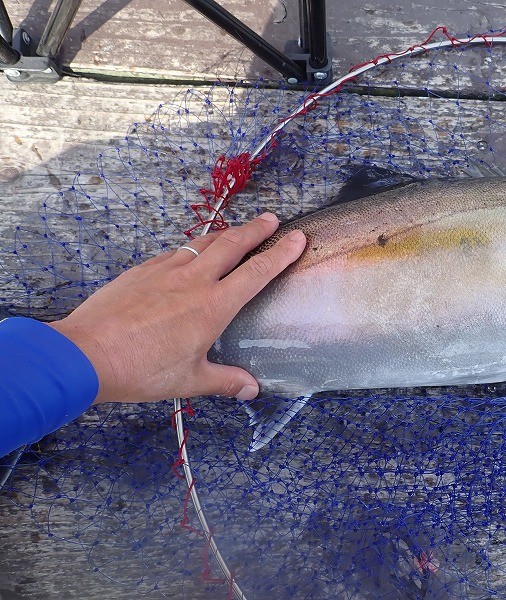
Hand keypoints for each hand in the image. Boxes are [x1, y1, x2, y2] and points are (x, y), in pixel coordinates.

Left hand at [49, 213, 305, 403]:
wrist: (86, 353)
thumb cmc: (140, 369)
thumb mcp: (189, 380)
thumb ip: (224, 381)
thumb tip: (251, 389)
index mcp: (213, 306)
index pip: (256, 272)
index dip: (280, 254)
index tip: (296, 238)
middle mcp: (193, 281)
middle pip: (232, 244)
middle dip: (256, 229)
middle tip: (271, 219)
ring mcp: (165, 271)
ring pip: (203, 242)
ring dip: (225, 233)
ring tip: (237, 230)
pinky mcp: (142, 270)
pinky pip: (175, 252)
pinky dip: (192, 248)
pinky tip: (190, 253)